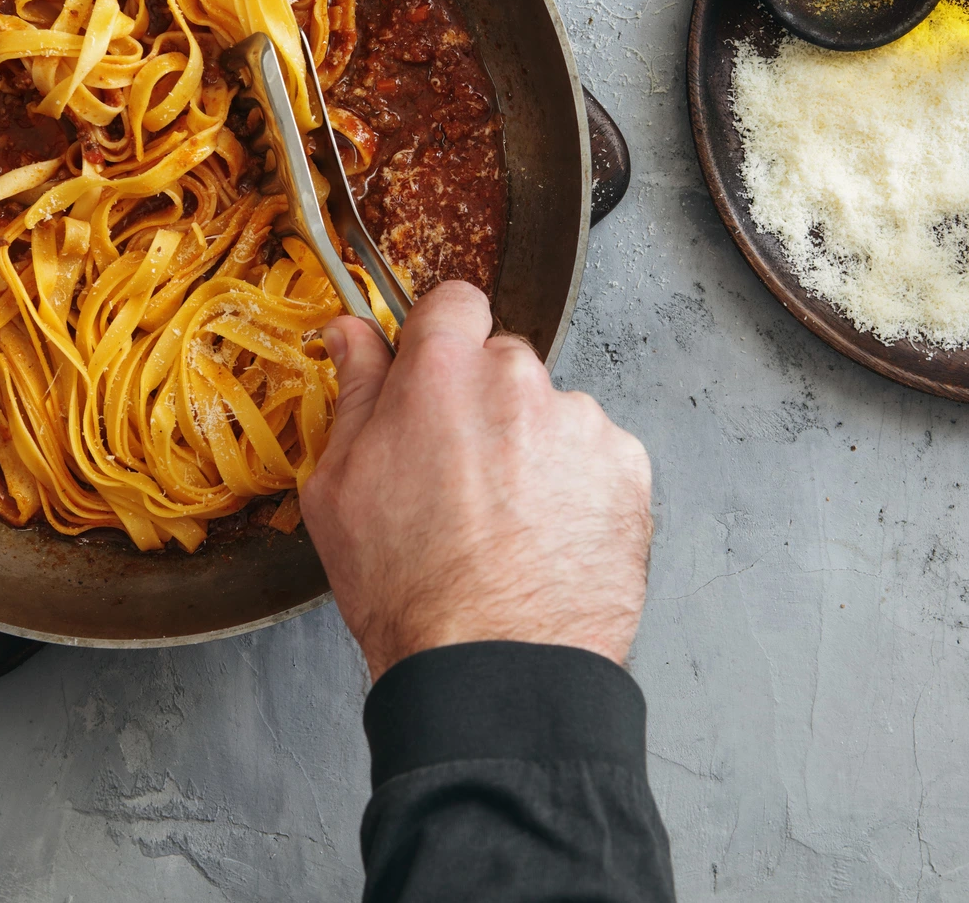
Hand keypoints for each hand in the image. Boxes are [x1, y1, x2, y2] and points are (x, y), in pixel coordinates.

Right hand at [302, 282, 653, 679]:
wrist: (495, 666)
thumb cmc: (409, 588)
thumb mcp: (340, 485)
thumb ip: (354, 391)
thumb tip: (352, 332)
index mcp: (443, 372)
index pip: (454, 303)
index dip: (441, 340)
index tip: (433, 378)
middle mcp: (520, 380)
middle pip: (504, 363)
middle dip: (484, 404)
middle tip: (460, 477)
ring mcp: (582, 423)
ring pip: (552, 414)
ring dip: (533, 449)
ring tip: (507, 524)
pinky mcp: (628, 468)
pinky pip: (596, 457)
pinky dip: (576, 487)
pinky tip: (545, 537)